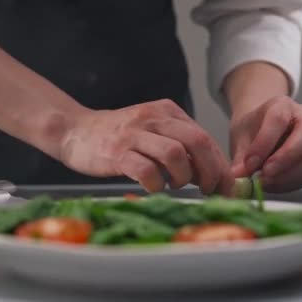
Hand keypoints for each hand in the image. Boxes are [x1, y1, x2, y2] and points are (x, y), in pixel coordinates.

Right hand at [59, 99, 234, 194]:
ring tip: (175, 185)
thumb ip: (179, 144)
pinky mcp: (116, 153)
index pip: (204, 136)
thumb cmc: (117, 137)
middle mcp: (153, 119)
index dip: (220, 165)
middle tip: (208, 189)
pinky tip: (153, 186)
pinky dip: (156, 184)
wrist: (75, 130)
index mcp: (166, 111)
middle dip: (210, 171)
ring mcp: (134, 135)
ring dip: (183, 177)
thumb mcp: (152, 131)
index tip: (225, 187)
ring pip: (175, 154)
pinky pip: (146, 170)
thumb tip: (211, 173)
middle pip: (197, 142)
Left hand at [229, 96, 301, 192]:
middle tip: (264, 175)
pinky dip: (291, 183)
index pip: (279, 119)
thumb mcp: (240, 137)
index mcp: (283, 105)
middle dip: (285, 158)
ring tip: (265, 183)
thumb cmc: (251, 130)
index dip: (264, 143)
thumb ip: (240, 157)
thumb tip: (237, 176)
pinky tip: (272, 185)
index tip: (250, 164)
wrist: (260, 130)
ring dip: (289, 175)